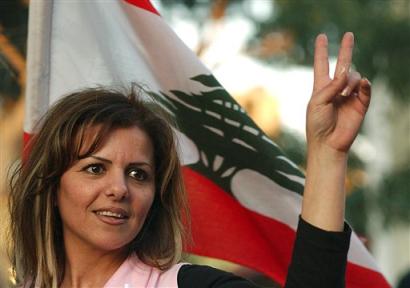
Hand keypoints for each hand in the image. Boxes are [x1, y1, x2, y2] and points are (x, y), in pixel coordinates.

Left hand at [307, 32, 370, 154]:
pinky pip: (365, 90)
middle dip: (346, 50)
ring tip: (344, 94)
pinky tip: (363, 85)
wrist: (328, 143)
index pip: (322, 65)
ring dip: (350, 81)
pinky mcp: (360, 104)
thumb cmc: (317, 124)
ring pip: (355, 77)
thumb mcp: (317, 102)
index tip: (321, 37)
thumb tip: (346, 75)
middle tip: (348, 34)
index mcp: (321, 88)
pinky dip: (365, 86)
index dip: (322, 51)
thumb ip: (330, 87)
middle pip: (342, 65)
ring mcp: (349, 96)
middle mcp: (336, 89)